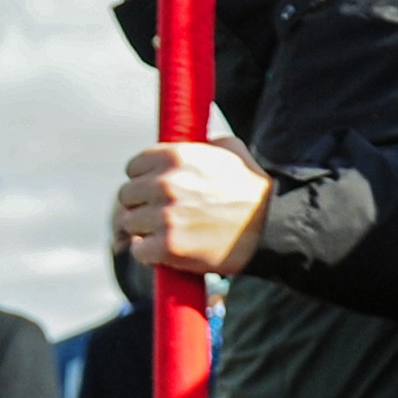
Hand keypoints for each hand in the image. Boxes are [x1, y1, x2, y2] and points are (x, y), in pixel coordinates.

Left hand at [116, 141, 272, 277]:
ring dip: (142, 229)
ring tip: (163, 232)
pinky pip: (138, 250)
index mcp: (175, 156)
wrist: (270, 227)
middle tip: (155, 214)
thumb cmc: (251, 188)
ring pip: (129, 223)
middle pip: (126, 196)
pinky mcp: (166, 246)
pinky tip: (162, 250)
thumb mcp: (229, 150)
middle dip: (140, 205)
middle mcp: (164, 184)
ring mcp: (164, 216)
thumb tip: (177, 145)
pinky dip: (147, 252)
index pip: (133, 167)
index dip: (141, 179)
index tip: (150, 190)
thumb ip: (197, 145)